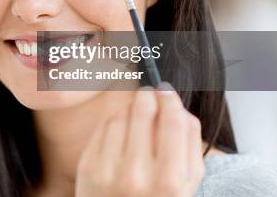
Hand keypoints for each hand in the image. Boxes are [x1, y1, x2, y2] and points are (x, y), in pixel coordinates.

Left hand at [75, 83, 204, 196]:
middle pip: (143, 111)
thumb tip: (178, 105)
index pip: (173, 122)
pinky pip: (103, 128)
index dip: (170, 99)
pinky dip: (114, 121)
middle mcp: (137, 175)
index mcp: (169, 181)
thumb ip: (189, 146)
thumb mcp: (185, 185)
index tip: (166, 90)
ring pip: (120, 115)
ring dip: (130, 107)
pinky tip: (121, 128)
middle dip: (148, 95)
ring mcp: (107, 171)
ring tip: (137, 113)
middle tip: (150, 92)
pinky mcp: (87, 167)